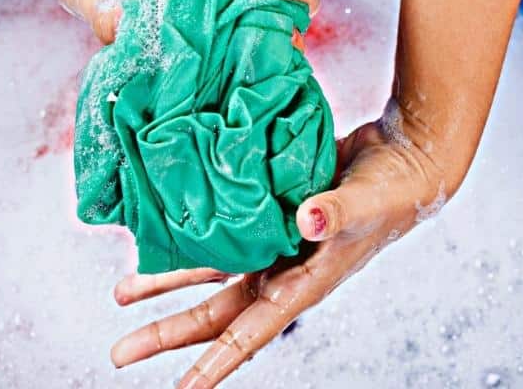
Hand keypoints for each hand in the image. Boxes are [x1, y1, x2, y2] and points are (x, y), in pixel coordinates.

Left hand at [110, 110, 448, 387]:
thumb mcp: (367, 206)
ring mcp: (273, 240)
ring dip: (169, 281)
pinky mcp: (269, 208)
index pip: (252, 332)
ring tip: (124, 291)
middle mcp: (283, 268)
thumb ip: (335, 214)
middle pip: (217, 311)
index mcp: (305, 281)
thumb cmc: (394, 193)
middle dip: (169, 331)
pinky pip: (225, 224)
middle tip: (122, 349)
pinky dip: (196, 230)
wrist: (400, 158)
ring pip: (211, 269)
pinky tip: (167, 226)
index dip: (215, 364)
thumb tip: (304, 221)